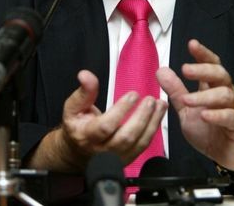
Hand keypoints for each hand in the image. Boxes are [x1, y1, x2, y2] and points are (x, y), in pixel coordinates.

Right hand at [27, 70, 166, 171]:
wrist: (78, 151)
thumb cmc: (77, 126)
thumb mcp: (73, 108)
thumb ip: (83, 92)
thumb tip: (86, 75)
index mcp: (87, 136)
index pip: (106, 126)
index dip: (121, 110)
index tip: (133, 95)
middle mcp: (102, 150)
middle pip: (125, 137)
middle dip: (141, 117)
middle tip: (150, 99)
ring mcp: (116, 157)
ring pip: (138, 143)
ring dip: (152, 123)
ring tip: (160, 105)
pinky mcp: (127, 158)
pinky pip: (143, 146)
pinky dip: (153, 130)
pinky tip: (158, 115)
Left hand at [157, 39, 233, 169]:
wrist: (224, 157)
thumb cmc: (208, 131)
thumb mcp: (186, 109)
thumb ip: (175, 90)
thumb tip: (161, 70)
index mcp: (213, 87)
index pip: (211, 64)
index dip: (203, 54)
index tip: (192, 44)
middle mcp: (226, 94)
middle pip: (220, 74)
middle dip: (203, 69)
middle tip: (186, 69)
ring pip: (225, 94)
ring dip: (204, 96)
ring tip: (187, 100)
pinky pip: (231, 116)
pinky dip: (217, 115)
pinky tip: (205, 115)